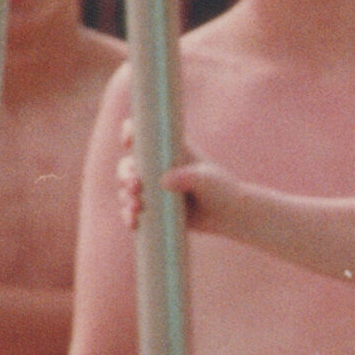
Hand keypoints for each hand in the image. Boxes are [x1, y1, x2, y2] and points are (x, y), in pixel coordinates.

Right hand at [117, 115, 247, 239]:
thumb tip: (164, 182)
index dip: (130, 132)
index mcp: (168, 151)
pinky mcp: (154, 209)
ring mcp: (153, 189)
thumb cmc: (220, 188)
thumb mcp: (207, 179)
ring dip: (125, 197)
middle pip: (128, 164)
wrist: (229, 215)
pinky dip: (128, 216)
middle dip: (125, 174)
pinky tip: (133, 222)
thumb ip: (189, 177)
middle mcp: (157, 168)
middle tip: (135, 186)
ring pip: (127, 189)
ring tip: (137, 208)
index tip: (128, 142)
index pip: (143, 133)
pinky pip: (132, 211)